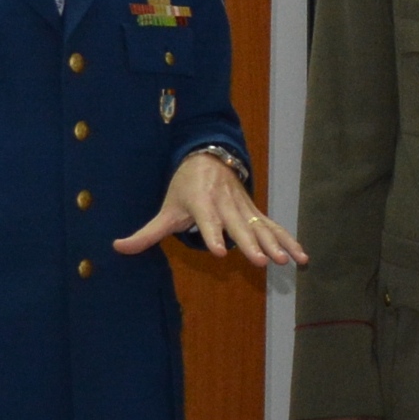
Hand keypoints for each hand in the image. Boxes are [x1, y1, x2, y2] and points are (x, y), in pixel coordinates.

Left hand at [114, 153, 307, 267]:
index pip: (207, 221)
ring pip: (261, 227)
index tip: (222, 252)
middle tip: (261, 262)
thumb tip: (117, 247)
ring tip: (287, 261)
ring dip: (276, 244)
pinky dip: (289, 240)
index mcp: (201, 201)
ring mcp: (243, 207)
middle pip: (239, 226)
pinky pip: (274, 227)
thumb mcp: (165, 208)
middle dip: (251, 244)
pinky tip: (301, 257)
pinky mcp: (255, 212)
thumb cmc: (184, 187)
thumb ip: (146, 233)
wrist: (210, 157)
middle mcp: (225, 203)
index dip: (214, 235)